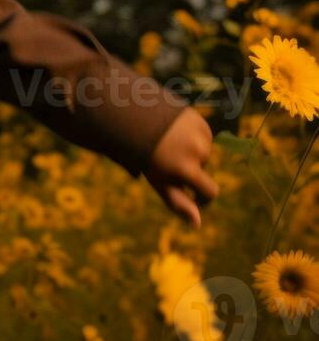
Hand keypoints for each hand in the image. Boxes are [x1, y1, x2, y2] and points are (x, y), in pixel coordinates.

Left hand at [142, 107, 218, 227]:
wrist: (128, 117)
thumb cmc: (140, 155)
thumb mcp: (157, 180)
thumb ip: (178, 201)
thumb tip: (197, 223)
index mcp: (186, 170)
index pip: (211, 192)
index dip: (203, 198)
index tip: (193, 198)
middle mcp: (198, 151)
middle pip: (203, 168)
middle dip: (188, 167)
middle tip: (163, 158)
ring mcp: (200, 133)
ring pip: (203, 150)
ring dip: (190, 150)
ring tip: (166, 142)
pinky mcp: (199, 119)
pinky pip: (202, 134)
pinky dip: (191, 135)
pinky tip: (172, 130)